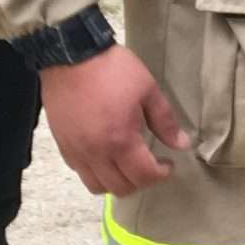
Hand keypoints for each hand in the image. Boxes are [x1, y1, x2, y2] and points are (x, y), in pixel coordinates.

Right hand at [40, 44, 189, 196]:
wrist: (71, 56)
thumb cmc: (114, 70)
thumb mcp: (148, 90)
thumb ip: (165, 121)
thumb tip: (182, 145)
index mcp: (120, 140)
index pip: (144, 176)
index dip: (161, 174)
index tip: (168, 163)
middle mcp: (96, 154)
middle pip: (121, 188)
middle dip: (141, 181)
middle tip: (150, 164)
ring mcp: (76, 152)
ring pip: (97, 186)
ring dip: (117, 182)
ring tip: (127, 164)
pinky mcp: (62, 146)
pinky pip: (80, 172)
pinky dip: (96, 172)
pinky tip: (106, 155)